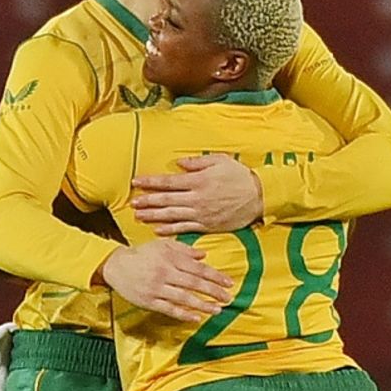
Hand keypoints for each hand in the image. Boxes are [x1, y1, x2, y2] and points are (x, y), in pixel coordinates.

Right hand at [100, 239, 233, 321]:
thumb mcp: (162, 245)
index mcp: (171, 258)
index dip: (215, 276)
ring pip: (184, 298)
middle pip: (194, 283)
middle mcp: (165, 272)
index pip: (198, 268)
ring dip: (202, 304)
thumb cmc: (142, 254)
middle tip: (228, 298)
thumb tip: (203, 255)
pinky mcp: (149, 301)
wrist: (116, 265)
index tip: (229, 283)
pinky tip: (196, 318)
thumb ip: (184, 249)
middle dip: (213, 291)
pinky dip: (184, 314)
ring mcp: (157, 288)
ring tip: (217, 309)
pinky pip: (169, 309)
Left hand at [130, 154, 263, 235]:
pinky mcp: (207, 225)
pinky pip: (184, 228)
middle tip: (132, 202)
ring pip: (171, 215)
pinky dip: (170, 229)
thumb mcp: (219, 161)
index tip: (136, 181)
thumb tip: (179, 164)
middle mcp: (196, 198)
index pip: (168, 182)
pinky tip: (157, 230)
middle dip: (147, 200)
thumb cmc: (239, 176)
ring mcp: (201, 214)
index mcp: (198, 181)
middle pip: (166, 200)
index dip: (150, 182)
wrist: (259, 196)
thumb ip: (197, 162)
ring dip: (153, 216)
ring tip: (138, 216)